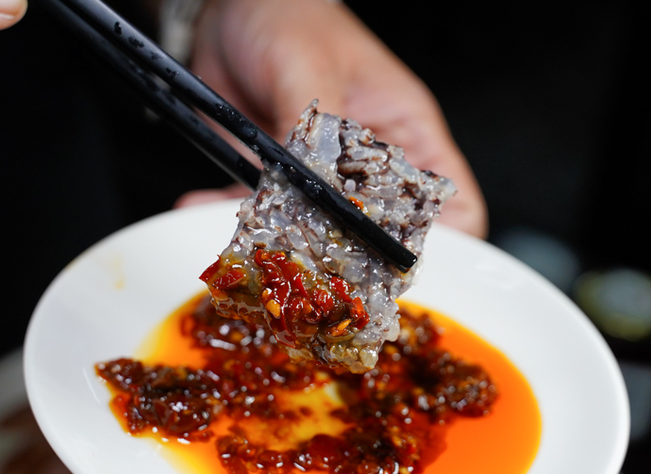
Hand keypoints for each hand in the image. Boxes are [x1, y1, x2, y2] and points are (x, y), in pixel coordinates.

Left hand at [177, 0, 486, 237]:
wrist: (232, 8)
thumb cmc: (292, 16)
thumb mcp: (310, 67)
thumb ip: (313, 135)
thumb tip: (312, 192)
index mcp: (406, 132)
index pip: (451, 204)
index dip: (444, 244)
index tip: (405, 266)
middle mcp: (370, 161)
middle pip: (383, 230)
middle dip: (354, 257)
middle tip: (323, 271)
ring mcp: (323, 174)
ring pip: (316, 230)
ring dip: (283, 242)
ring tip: (252, 246)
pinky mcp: (279, 175)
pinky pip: (261, 208)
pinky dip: (230, 212)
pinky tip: (199, 208)